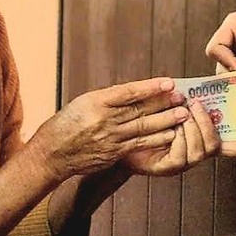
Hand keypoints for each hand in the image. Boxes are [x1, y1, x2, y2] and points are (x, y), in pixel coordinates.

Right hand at [30, 78, 187, 181]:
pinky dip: (156, 139)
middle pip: (140, 109)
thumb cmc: (67, 123)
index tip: (169, 82)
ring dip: (165, 121)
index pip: (129, 92)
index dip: (151, 87)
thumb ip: (108, 99)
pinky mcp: (113, 152)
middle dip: (163, 102)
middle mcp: (104, 119)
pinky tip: (170, 135)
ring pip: (143, 127)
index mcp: (96, 101)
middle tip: (182, 97)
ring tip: (182, 115)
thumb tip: (135, 93)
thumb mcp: (84, 102)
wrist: (52, 152)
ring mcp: (110, 137)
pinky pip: (139, 144)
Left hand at [120, 87, 223, 175]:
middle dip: (208, 124)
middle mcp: (193, 151)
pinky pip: (182, 156)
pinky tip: (174, 129)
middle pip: (215, 145)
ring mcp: (182, 161)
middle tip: (197, 106)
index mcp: (197, 136)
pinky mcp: (167, 167)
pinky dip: (181, 139)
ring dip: (195, 129)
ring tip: (184, 113)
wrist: (114, 134)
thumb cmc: (141, 117)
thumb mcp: (165, 103)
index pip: (225, 142)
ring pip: (201, 150)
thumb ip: (184, 97)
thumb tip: (202, 85)